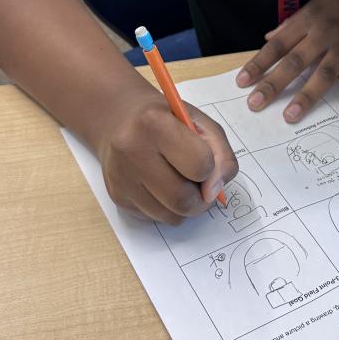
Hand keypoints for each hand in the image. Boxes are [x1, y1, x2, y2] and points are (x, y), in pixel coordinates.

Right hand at [98, 88, 237, 224]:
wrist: (122, 122)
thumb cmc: (168, 121)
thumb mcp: (201, 124)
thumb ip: (221, 155)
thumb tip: (214, 192)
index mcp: (154, 123)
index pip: (200, 165)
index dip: (210, 168)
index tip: (205, 161)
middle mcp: (131, 150)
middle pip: (183, 199)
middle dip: (201, 199)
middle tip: (201, 185)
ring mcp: (120, 177)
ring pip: (170, 216)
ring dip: (185, 207)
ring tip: (181, 183)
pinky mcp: (117, 196)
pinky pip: (155, 219)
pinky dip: (167, 209)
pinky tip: (161, 188)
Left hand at [236, 0, 338, 122]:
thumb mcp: (316, 3)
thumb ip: (292, 24)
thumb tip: (268, 38)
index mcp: (309, 20)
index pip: (278, 45)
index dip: (259, 63)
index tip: (242, 81)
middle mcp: (325, 33)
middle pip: (296, 61)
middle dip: (274, 83)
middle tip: (255, 104)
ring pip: (324, 73)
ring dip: (307, 95)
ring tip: (290, 116)